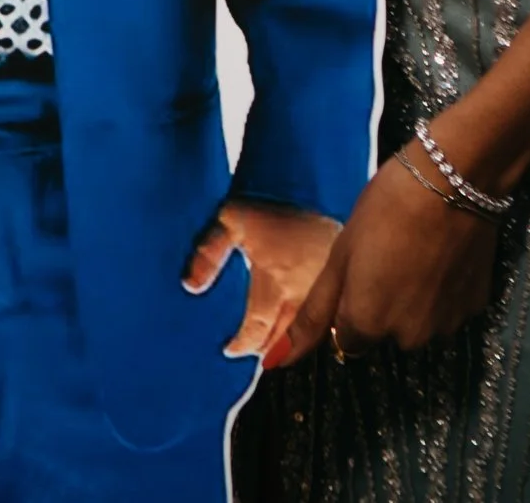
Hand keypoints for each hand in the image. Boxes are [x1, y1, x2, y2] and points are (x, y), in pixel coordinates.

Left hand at [182, 199, 340, 363]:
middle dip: (268, 351)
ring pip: (310, 331)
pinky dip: (316, 324)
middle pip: (285, 340)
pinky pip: (328, 312)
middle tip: (255, 358)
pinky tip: (310, 325)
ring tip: (279, 350)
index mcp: (276, 288)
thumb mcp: (230, 219)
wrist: (307, 172)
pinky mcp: (339, 272)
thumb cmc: (268, 195)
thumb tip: (190, 286)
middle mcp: (302, 295)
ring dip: (294, 342)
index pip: (256, 333)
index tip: (229, 349)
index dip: (240, 345)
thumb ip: (208, 253)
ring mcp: (324, 287)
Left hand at [276, 148, 503, 362]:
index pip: (348, 338)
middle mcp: (407, 338)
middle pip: (385, 332)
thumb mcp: (340, 255)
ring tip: (416, 249)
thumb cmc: (386, 207)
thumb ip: (312, 313)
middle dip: (382, 304)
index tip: (359, 269)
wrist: (453, 177)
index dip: (350, 303)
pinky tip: (442, 253)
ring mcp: (446, 325)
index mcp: (368, 324)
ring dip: (414, 299)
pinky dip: (443, 290)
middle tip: (387, 254)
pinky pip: (449, 309)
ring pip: (418, 322)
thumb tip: (277, 361)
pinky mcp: (476, 306)